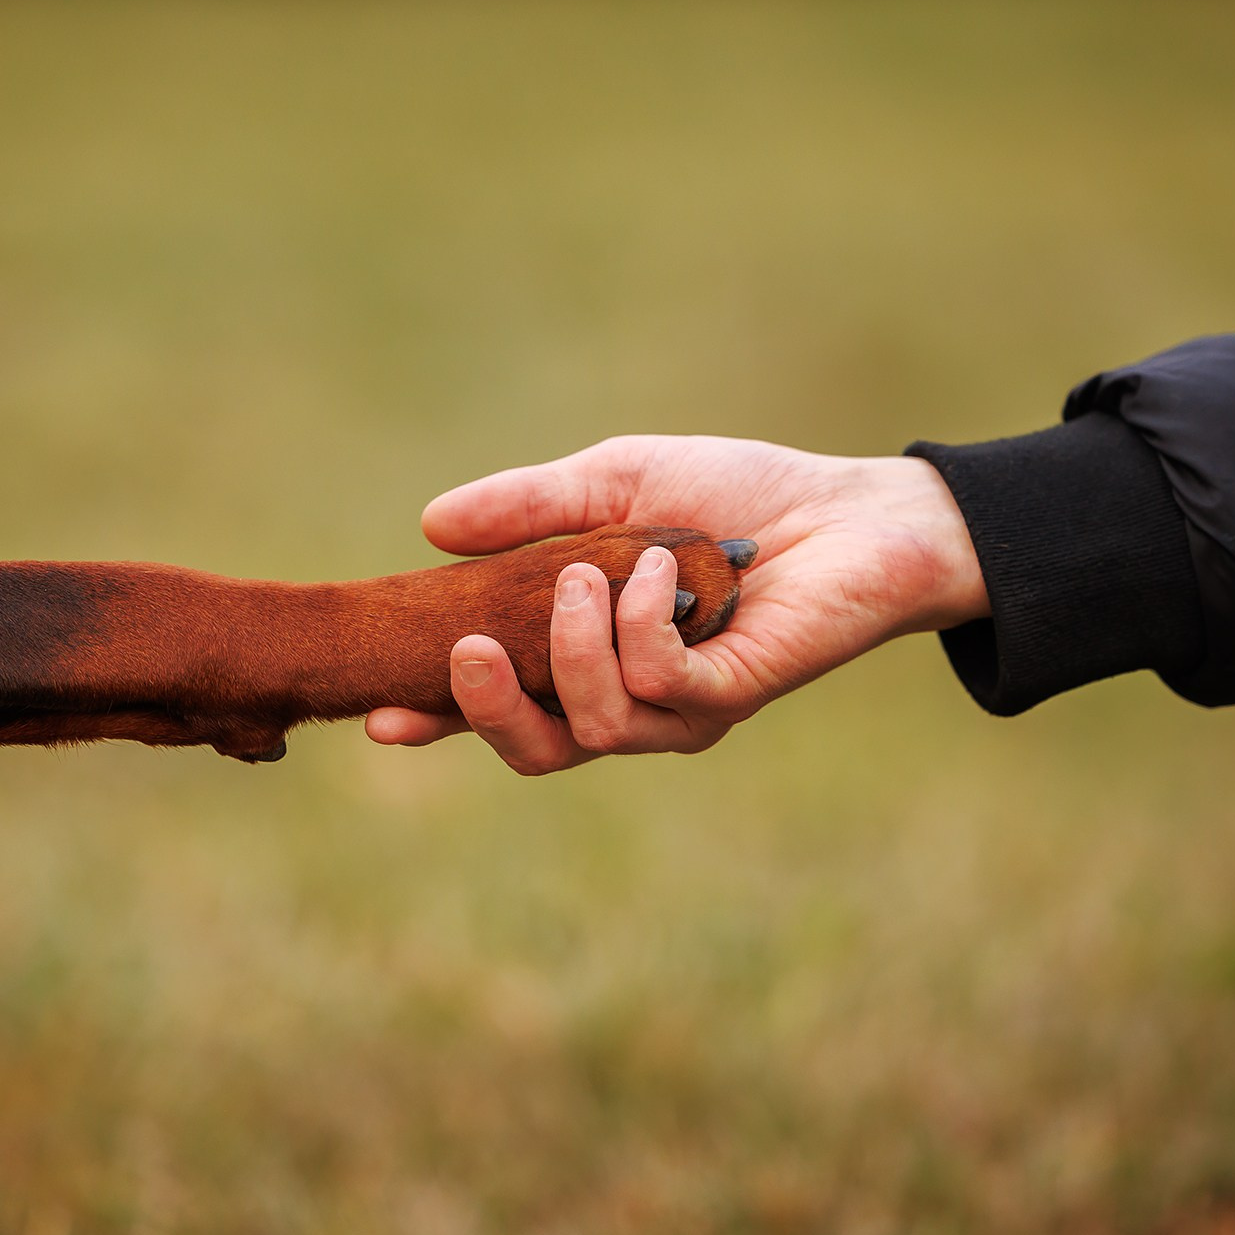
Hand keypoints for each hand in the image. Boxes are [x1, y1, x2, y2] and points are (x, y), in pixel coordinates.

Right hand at [364, 435, 989, 773]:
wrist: (852, 507)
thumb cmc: (737, 496)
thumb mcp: (617, 484)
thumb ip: (528, 508)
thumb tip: (432, 524)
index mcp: (593, 658)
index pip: (509, 705)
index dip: (441, 719)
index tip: (382, 718)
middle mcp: (634, 700)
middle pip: (540, 750)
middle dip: (487, 710)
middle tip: (466, 650)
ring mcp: (684, 710)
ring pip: (593, 723)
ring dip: (573, 645)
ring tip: (589, 571)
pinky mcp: (732, 698)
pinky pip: (657, 686)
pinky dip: (639, 622)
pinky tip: (659, 567)